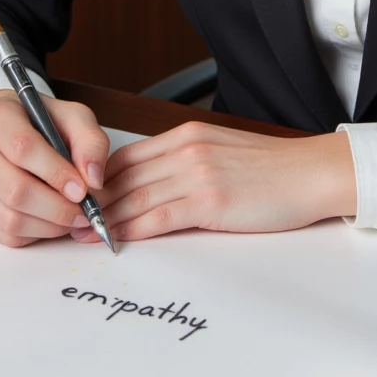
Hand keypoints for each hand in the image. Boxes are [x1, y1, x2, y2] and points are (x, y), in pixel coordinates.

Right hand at [0, 89, 111, 247]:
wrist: (1, 134)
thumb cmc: (39, 125)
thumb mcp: (71, 118)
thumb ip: (90, 142)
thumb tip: (94, 180)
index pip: (23, 150)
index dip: (57, 174)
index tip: (83, 190)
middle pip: (15, 192)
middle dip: (58, 209)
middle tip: (84, 213)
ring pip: (10, 219)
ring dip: (49, 226)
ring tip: (71, 218)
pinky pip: (4, 235)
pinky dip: (34, 234)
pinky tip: (48, 221)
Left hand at [70, 120, 357, 242]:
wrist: (312, 173)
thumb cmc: (274, 169)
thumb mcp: (222, 153)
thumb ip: (187, 163)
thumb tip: (156, 186)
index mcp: (186, 135)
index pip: (127, 157)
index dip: (97, 179)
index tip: (77, 196)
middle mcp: (185, 149)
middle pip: (123, 177)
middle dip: (90, 201)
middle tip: (64, 219)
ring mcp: (196, 174)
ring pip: (134, 198)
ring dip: (102, 219)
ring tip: (79, 234)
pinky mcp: (209, 201)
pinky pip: (158, 218)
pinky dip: (130, 231)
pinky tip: (114, 241)